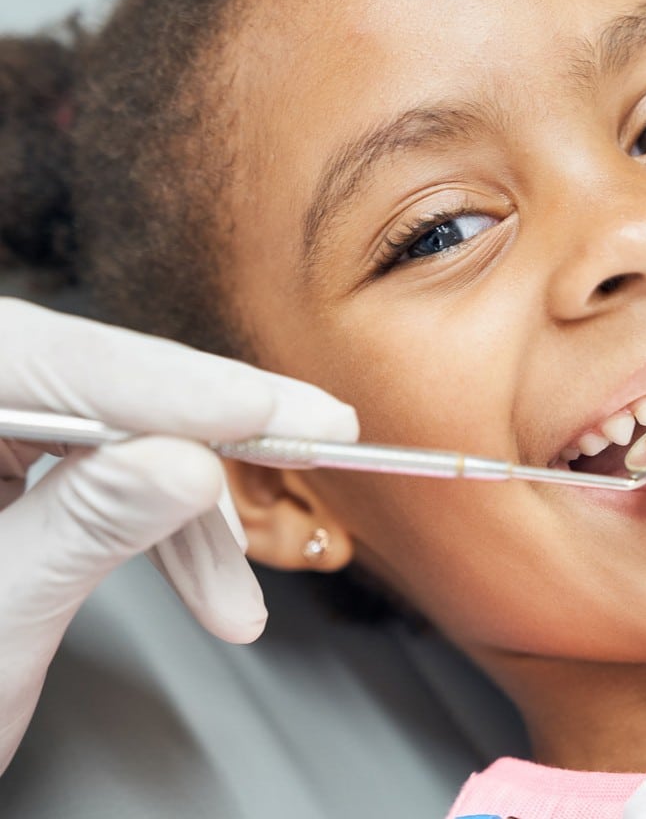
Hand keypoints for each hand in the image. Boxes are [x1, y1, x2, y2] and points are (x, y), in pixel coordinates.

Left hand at [0, 298, 356, 772]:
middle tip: (314, 435)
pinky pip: (109, 470)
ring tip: (237, 587)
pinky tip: (209, 583)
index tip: (267, 408)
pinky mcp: (17, 465)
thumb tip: (191, 462)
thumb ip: (88, 524)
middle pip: (97, 381)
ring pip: (118, 432)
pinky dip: (167, 529)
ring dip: (193, 511)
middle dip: (210, 427)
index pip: (50, 360)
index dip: (171, 385)